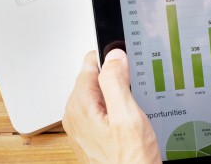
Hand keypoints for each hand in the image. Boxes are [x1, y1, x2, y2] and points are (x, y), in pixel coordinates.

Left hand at [63, 49, 161, 163]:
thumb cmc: (129, 160)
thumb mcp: (126, 115)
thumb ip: (116, 82)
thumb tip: (113, 56)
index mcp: (80, 104)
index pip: (91, 63)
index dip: (113, 61)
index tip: (128, 67)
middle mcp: (76, 113)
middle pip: (96, 77)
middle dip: (117, 79)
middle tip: (134, 93)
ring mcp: (83, 124)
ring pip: (101, 93)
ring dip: (119, 94)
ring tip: (133, 109)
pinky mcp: (92, 132)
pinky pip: (103, 108)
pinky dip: (117, 108)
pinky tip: (130, 120)